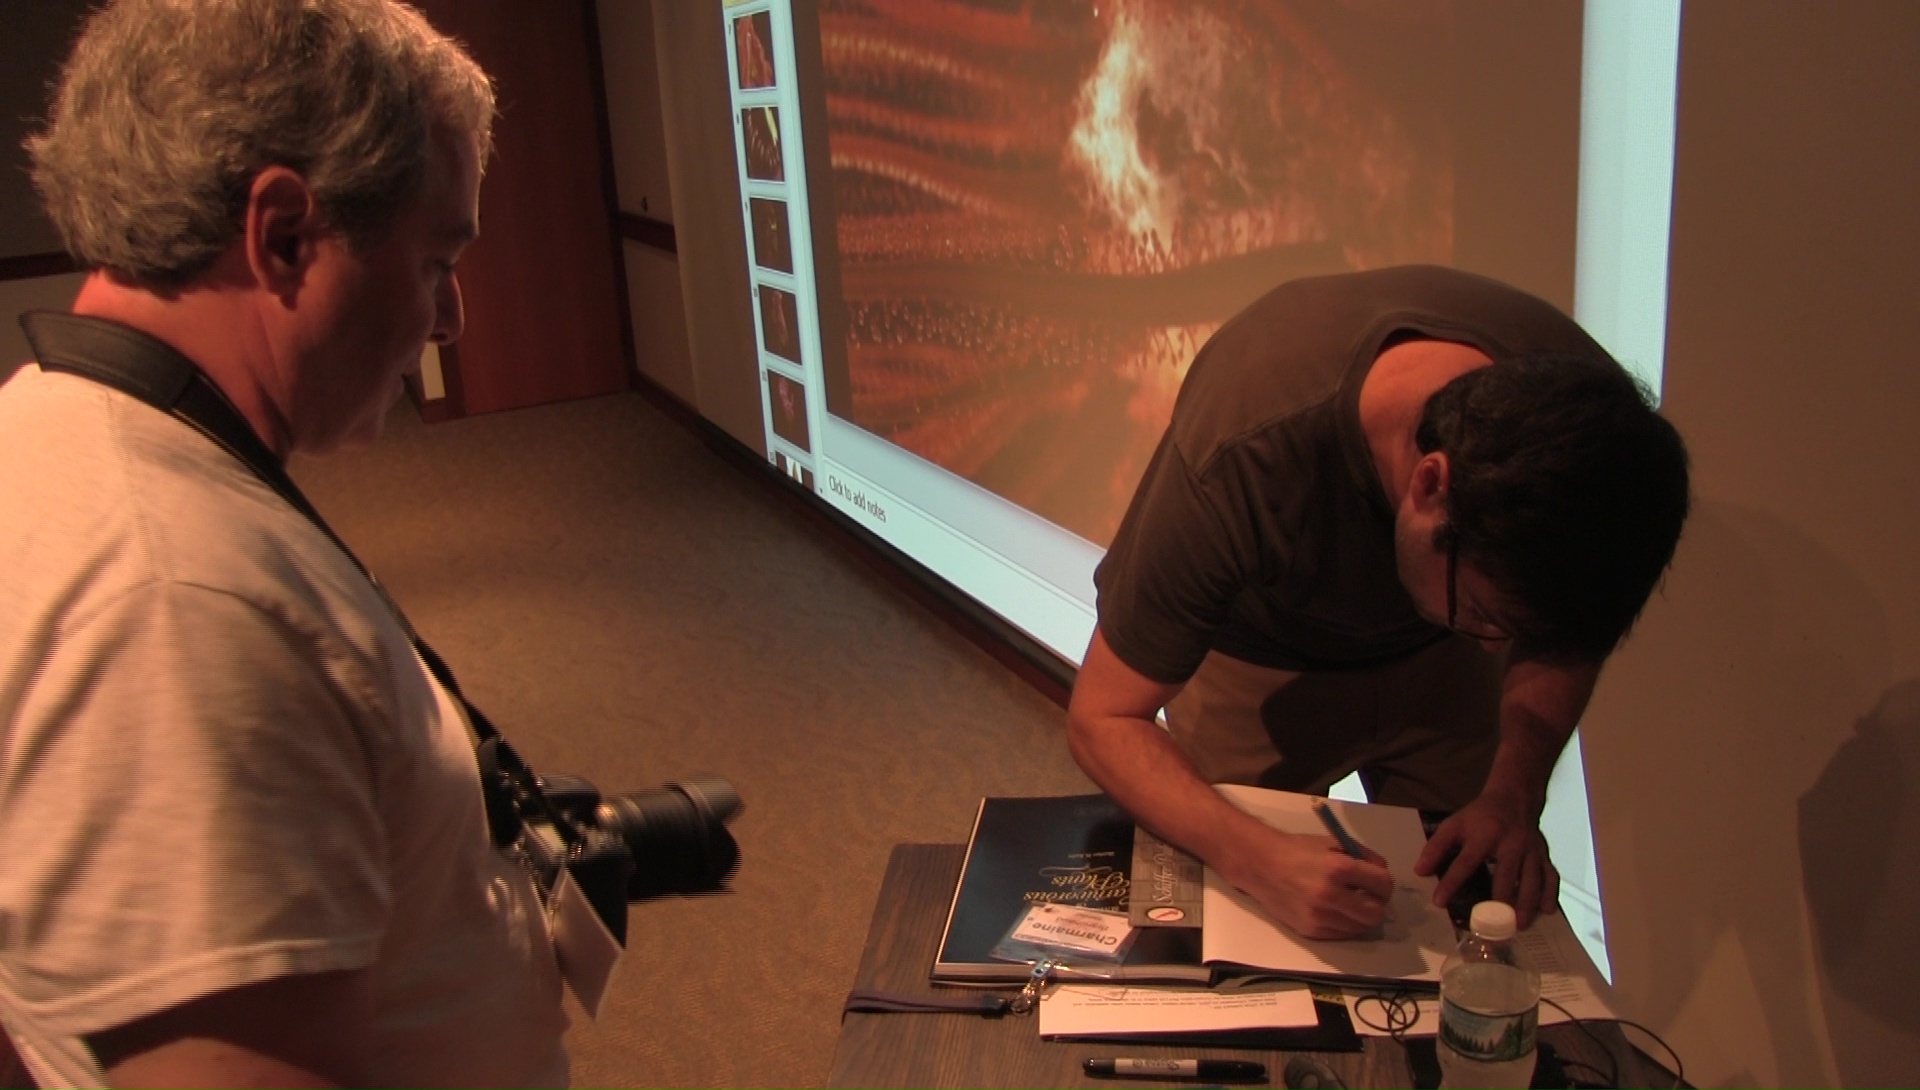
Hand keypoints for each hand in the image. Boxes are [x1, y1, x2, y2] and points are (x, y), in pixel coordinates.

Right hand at [1222, 824, 1394, 940]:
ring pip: (1360, 928)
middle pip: (1375, 913)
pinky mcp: (1310, 931)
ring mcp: (1319, 916)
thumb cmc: (1298, 850)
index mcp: (1338, 867)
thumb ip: (1363, 856)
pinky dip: (1345, 925)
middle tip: (1368, 897)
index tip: (1379, 883)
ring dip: (1361, 917)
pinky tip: (1335, 911)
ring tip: (1350, 904)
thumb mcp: (1333, 843)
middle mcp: (1330, 895)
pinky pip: (1342, 934)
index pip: (1383, 885)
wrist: (1260, 865)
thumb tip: (1383, 874)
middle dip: (1377, 905)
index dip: (1385, 884)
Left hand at [1414, 794, 1559, 927]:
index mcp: (1485, 834)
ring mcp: (1531, 850)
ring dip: (1527, 903)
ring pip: (1532, 879)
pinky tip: (1547, 911)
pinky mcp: (1544, 855)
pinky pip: (1551, 876)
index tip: (1439, 902)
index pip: (1466, 861)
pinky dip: (1551, 894)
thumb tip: (1420, 871)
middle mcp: (1511, 843)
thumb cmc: (1480, 816)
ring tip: (1520, 925)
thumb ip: (1436, 847)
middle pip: (1506, 874)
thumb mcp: (1454, 824)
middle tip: (1493, 926)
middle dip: (1501, 901)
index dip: (1451, 882)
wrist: (1513, 799)